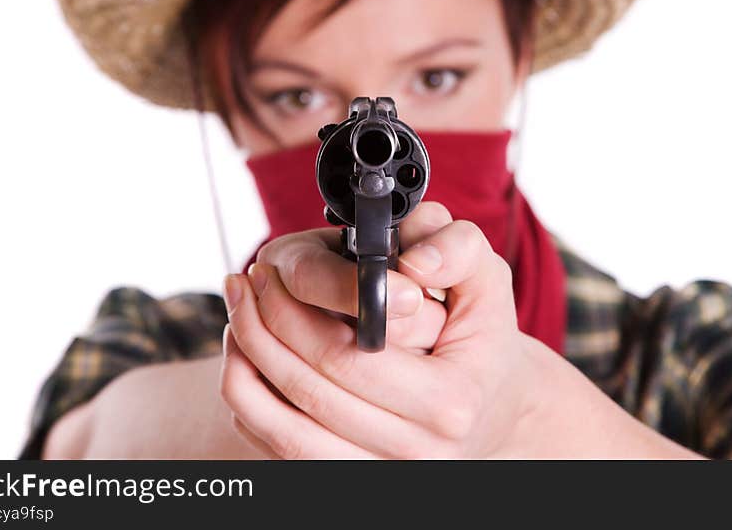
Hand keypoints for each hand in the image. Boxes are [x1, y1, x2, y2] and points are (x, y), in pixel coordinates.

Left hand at [221, 202, 702, 458]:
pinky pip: (281, 450)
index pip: (349, 354)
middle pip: (309, 388)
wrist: (493, 410)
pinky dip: (253, 403)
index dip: (296, 308)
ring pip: (282, 429)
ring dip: (246, 364)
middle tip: (245, 280)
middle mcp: (413, 450)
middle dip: (263, 326)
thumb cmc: (482, 341)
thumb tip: (408, 265)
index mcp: (448, 401)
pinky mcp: (353, 479)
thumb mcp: (488, 282)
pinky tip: (247, 355)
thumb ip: (458, 252)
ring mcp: (380, 473)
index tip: (270, 267)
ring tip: (237, 314)